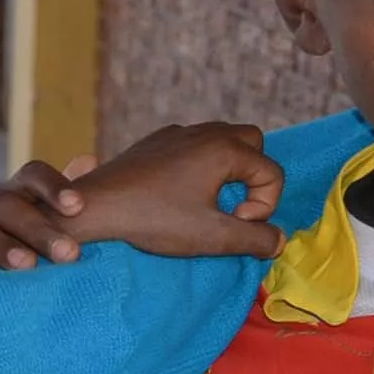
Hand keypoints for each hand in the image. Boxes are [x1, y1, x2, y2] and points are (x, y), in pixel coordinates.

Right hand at [0, 156, 100, 267]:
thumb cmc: (20, 249)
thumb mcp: (45, 223)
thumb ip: (61, 198)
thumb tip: (87, 160)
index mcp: (12, 190)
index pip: (32, 175)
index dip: (53, 187)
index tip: (78, 206)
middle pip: (5, 203)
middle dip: (37, 228)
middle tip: (68, 253)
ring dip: (0, 243)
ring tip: (28, 265)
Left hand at [51, 123, 287, 260]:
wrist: (93, 208)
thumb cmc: (153, 220)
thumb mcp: (212, 236)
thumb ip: (255, 239)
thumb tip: (280, 241)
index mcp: (224, 149)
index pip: (271, 172)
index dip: (264, 205)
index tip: (235, 224)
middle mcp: (204, 132)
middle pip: (252, 143)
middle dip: (253, 177)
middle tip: (231, 208)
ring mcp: (176, 134)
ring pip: (222, 141)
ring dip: (228, 171)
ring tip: (209, 204)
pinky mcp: (154, 143)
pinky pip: (193, 146)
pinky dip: (200, 166)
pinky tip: (180, 195)